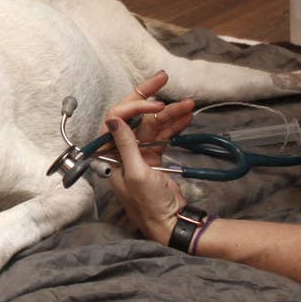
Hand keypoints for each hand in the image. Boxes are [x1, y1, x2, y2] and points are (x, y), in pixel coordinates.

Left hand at [102, 70, 196, 244]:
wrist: (170, 224)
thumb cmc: (149, 205)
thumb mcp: (137, 175)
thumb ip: (127, 146)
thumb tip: (114, 119)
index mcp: (110, 153)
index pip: (117, 119)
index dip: (135, 106)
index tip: (156, 104)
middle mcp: (121, 149)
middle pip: (133, 115)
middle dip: (148, 95)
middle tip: (163, 77)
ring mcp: (139, 152)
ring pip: (153, 124)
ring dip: (171, 113)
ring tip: (190, 104)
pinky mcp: (154, 157)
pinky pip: (163, 134)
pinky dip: (175, 125)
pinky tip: (187, 116)